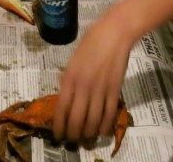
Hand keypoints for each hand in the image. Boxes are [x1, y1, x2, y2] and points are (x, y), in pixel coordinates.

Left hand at [54, 15, 132, 142]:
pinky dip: (104, 126)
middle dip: (73, 134)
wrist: (115, 33)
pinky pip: (109, 115)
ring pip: (93, 121)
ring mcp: (100, 90)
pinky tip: (101, 131)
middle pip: (76, 119)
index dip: (59, 126)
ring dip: (88, 134)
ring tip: (85, 139)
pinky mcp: (115, 91)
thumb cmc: (91, 41)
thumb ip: (69, 79)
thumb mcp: (73, 59)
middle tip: (71, 140)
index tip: (57, 135)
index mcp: (69, 77)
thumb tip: (67, 96)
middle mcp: (83, 86)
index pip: (61, 109)